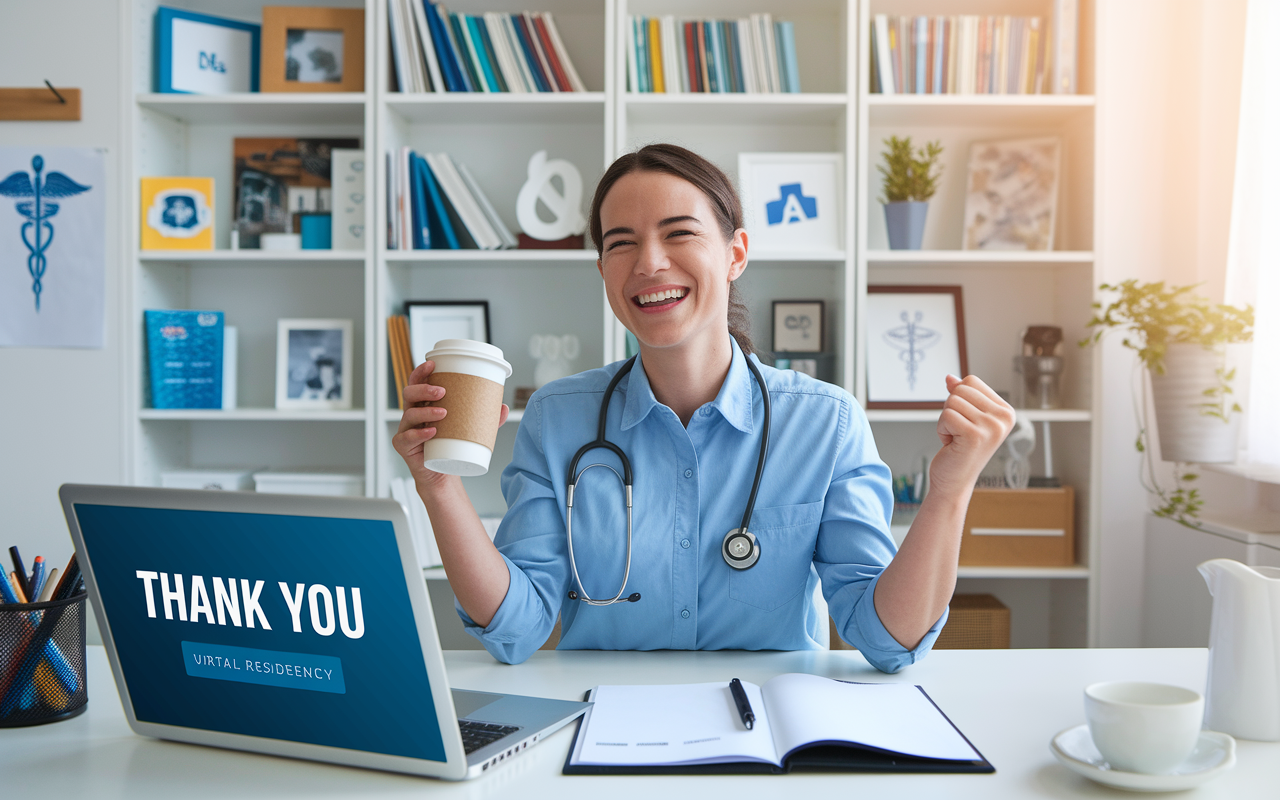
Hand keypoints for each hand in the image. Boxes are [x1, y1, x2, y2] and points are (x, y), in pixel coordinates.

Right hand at [392, 360, 508, 488]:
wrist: (441, 473)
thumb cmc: (450, 446)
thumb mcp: (468, 430)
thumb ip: (485, 419)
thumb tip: (504, 407)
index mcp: (423, 404)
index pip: (417, 382)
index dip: (421, 371)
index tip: (433, 364)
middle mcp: (412, 414)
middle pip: (409, 393)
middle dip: (424, 388)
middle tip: (442, 391)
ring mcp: (405, 429)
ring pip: (409, 414)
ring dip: (426, 410)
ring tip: (443, 412)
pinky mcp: (403, 446)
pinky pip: (406, 437)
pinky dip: (418, 434)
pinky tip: (432, 431)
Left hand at [929, 375, 1015, 498]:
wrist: (954, 481)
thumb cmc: (959, 450)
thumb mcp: (964, 417)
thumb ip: (961, 396)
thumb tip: (950, 378)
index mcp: (1006, 411)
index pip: (971, 381)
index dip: (959, 399)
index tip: (965, 422)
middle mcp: (1004, 418)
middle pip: (961, 389)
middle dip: (951, 409)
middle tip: (958, 432)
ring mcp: (992, 427)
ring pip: (952, 401)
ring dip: (945, 421)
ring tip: (956, 439)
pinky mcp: (975, 435)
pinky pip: (946, 415)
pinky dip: (941, 430)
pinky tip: (952, 444)